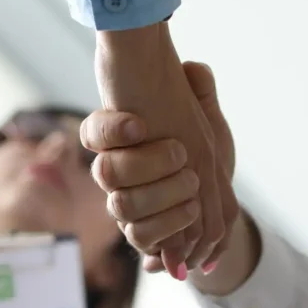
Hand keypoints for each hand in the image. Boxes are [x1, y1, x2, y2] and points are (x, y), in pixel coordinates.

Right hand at [85, 61, 236, 274]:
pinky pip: (142, 239)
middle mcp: (115, 175)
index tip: (141, 125)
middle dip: (147, 164)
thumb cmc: (201, 152)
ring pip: (121, 206)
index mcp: (121, 143)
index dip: (110, 130)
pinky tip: (192, 211)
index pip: (93, 132)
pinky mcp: (142, 234)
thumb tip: (194, 68)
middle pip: (107, 172)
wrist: (214, 199)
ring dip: (161, 196)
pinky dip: (167, 230)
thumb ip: (199, 92)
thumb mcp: (207, 119)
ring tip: (195, 183)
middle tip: (183, 153)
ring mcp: (125, 206)